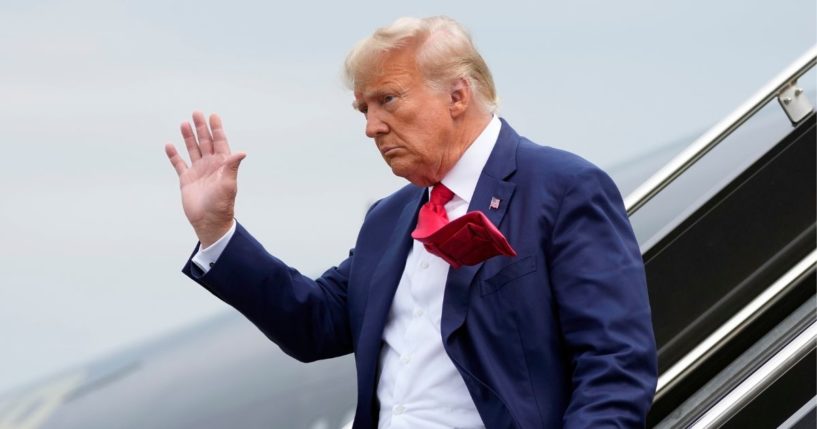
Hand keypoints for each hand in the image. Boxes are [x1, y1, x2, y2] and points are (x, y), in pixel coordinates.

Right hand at [165, 111, 245, 247]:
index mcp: (223, 164)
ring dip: (188, 137)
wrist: (209, 222)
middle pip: (205, 142)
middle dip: (201, 128)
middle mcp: (210, 165)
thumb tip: (242, 151)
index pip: (220, 142)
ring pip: (192, 150)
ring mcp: (198, 171)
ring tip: (184, 123)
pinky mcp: (186, 180)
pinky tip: (169, 145)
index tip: (213, 116)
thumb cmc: (222, 204)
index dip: (217, 129)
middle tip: (196, 113)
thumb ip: (232, 166)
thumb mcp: (229, 184)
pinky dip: (174, 155)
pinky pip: (179, 164)